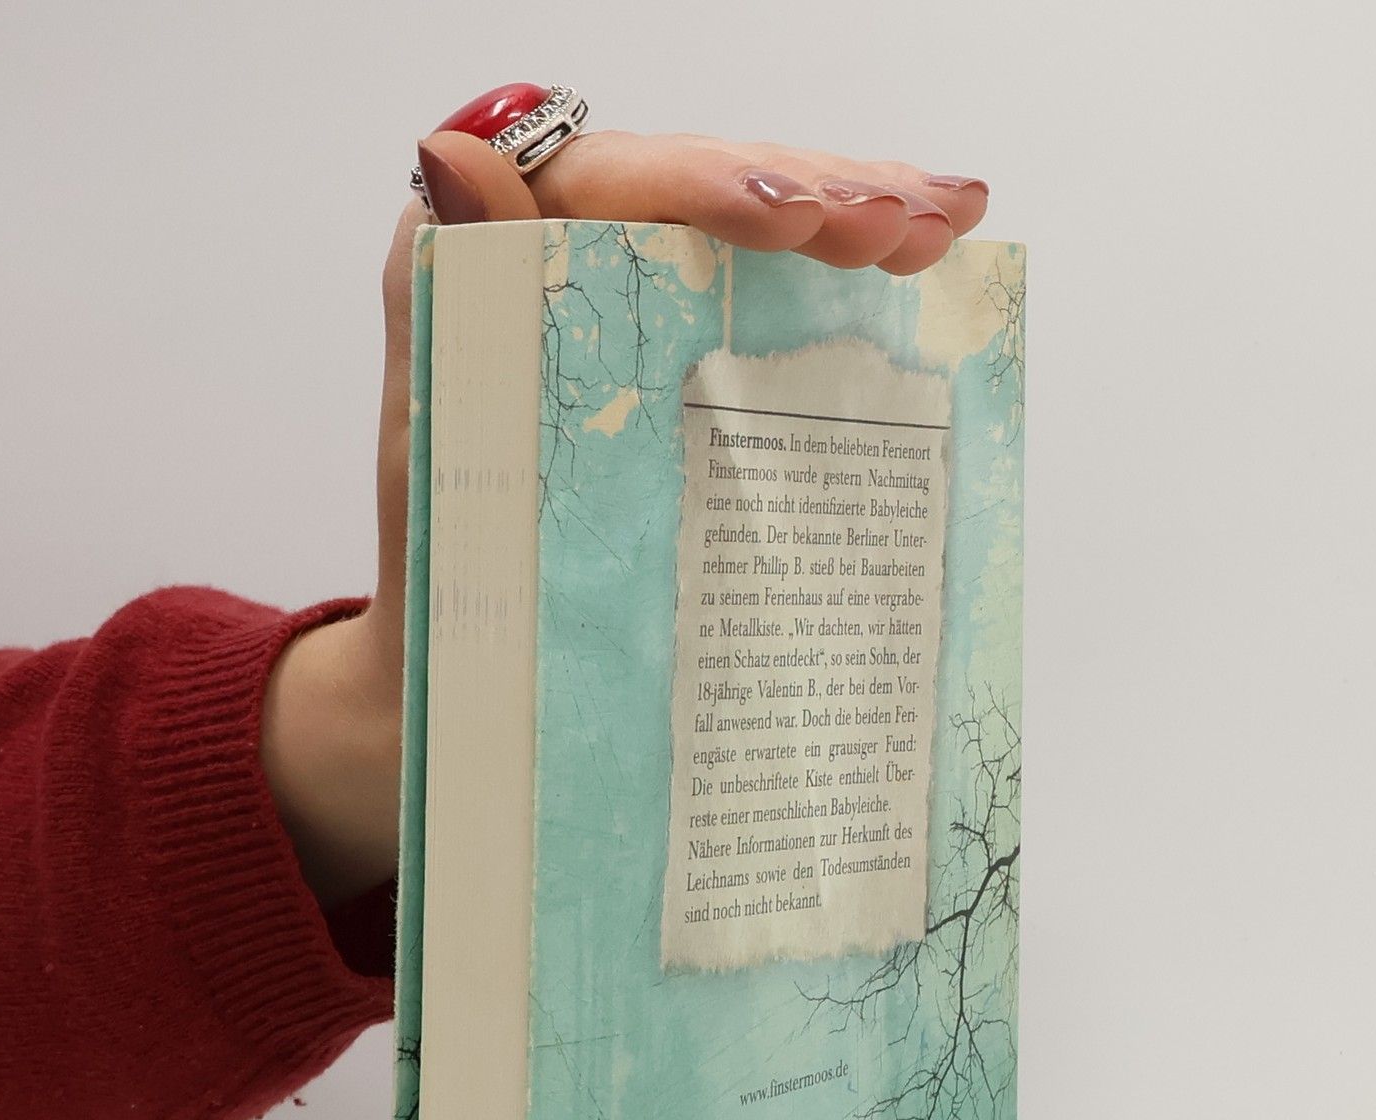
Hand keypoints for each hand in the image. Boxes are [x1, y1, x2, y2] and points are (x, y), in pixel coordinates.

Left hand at [261, 128, 990, 908]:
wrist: (461, 715)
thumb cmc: (439, 609)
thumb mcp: (436, 463)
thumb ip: (439, 310)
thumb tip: (448, 148)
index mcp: (476, 275)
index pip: (601, 185)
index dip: (704, 185)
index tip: (794, 218)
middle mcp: (551, 276)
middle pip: (695, 194)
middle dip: (810, 192)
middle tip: (906, 223)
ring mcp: (629, 326)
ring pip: (748, 240)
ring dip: (852, 215)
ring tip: (939, 222)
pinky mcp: (681, 379)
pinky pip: (767, 309)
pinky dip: (849, 283)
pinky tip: (925, 257)